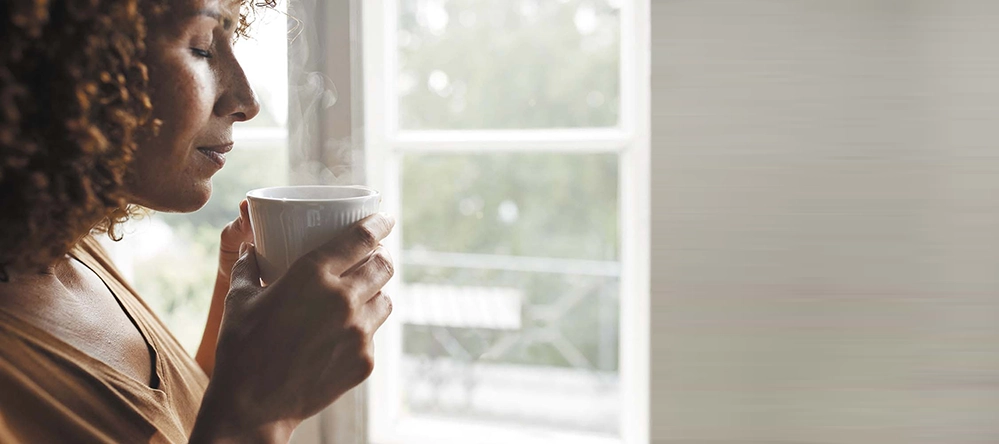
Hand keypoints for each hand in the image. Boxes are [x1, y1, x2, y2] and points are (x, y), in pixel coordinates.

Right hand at [191, 213, 395, 442]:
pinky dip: (364, 328)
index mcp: (313, 275)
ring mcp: (358, 332)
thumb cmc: (241, 348)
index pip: (363, 238)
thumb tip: (251, 245)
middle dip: (382, 255)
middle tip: (373, 255)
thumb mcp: (239, 298)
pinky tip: (346, 332)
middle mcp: (343, 299)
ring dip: (377, 292)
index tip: (385, 218)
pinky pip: (374, 334)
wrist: (252, 407)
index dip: (380, 224)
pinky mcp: (364, 360)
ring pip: (385, 299)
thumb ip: (247, 265)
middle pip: (383, 265)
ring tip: (362, 293)